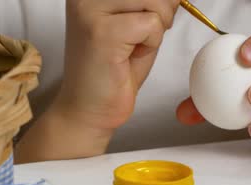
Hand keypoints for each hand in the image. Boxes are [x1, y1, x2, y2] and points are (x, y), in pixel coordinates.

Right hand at [57, 0, 179, 130]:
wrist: (88, 109)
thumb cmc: (113, 69)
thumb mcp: (135, 22)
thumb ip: (151, 0)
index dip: (158, 0)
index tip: (146, 23)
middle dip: (162, 10)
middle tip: (141, 36)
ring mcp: (90, 10)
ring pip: (156, 1)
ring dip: (156, 28)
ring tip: (133, 46)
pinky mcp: (101, 32)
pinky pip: (152, 24)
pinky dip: (151, 43)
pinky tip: (129, 57)